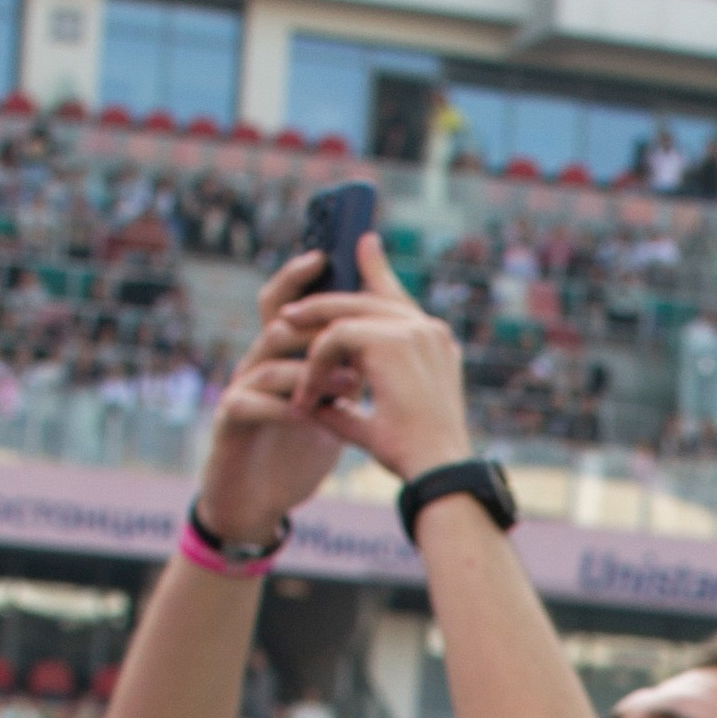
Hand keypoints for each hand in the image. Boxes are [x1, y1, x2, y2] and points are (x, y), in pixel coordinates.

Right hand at [191, 251, 346, 544]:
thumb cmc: (296, 449)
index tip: (332, 259)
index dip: (304, 280)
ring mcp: (240, 389)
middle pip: (276, 320)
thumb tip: (387, 339)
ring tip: (348, 385)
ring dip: (309, 368)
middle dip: (311, 315)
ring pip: (266, 359)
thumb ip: (351, 371)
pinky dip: (282, 407)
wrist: (257, 498)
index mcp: (282, 356)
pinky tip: (310, 417)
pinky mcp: (229, 421)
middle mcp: (257, 364)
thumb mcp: (332, 405)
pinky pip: (250, 402)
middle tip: (347, 320)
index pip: (291, 305)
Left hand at [284, 234, 475, 484]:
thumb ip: (351, 400)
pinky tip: (307, 389)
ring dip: (311, 328)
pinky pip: (336, 335)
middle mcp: (430, 330)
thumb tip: (317, 401)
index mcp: (435, 344)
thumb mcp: (379, 418)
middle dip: (325, 297)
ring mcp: (414, 331)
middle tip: (289, 308)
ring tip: (279, 331)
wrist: (437, 472)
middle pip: (370, 295)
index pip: (399, 297)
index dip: (377, 270)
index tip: (362, 245)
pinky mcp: (391, 340)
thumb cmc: (415, 456)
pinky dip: (315, 361)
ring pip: (347, 311)